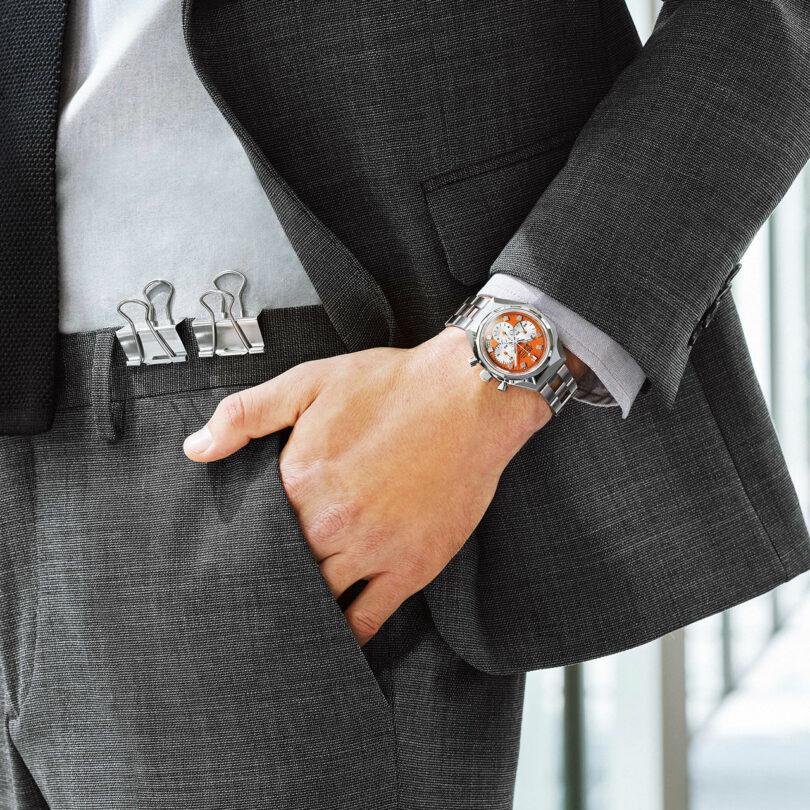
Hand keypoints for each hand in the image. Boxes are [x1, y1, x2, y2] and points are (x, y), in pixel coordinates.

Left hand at [183, 327, 579, 644]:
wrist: (470, 397)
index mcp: (301, 479)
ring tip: (283, 621)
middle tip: (251, 596)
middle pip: (282, 568)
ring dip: (300, 609)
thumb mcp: (311, 382)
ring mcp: (372, 549)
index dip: (245, 541)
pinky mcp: (410, 567)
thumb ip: (247, 414)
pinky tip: (333, 641)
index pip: (253, 530)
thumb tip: (195, 449)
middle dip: (268, 578)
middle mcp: (330, 521)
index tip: (233, 556)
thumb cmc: (393, 386)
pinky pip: (368, 618)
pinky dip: (346, 636)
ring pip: (319, 599)